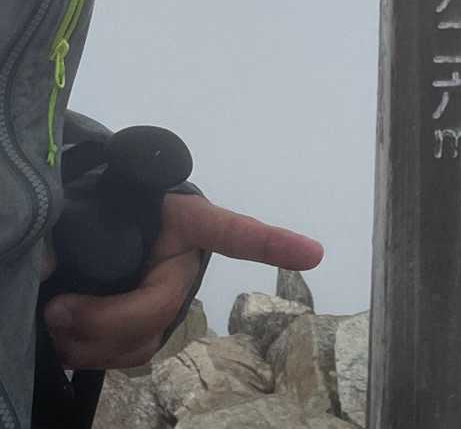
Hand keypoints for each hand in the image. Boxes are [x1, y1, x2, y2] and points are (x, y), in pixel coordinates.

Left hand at [43, 192, 323, 371]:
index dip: (272, 241)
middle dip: (108, 317)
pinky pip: (130, 355)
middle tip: (59, 309)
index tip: (313, 253)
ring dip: (94, 340)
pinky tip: (66, 340)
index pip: (230, 229)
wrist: (89, 232)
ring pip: (145, 339)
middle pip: (162, 304)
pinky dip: (93, 354)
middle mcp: (184, 263)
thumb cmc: (99, 210)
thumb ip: (79, 225)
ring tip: (56, 318)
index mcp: (183, 221)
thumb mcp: (92, 207)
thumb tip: (46, 261)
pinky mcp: (145, 328)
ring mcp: (168, 298)